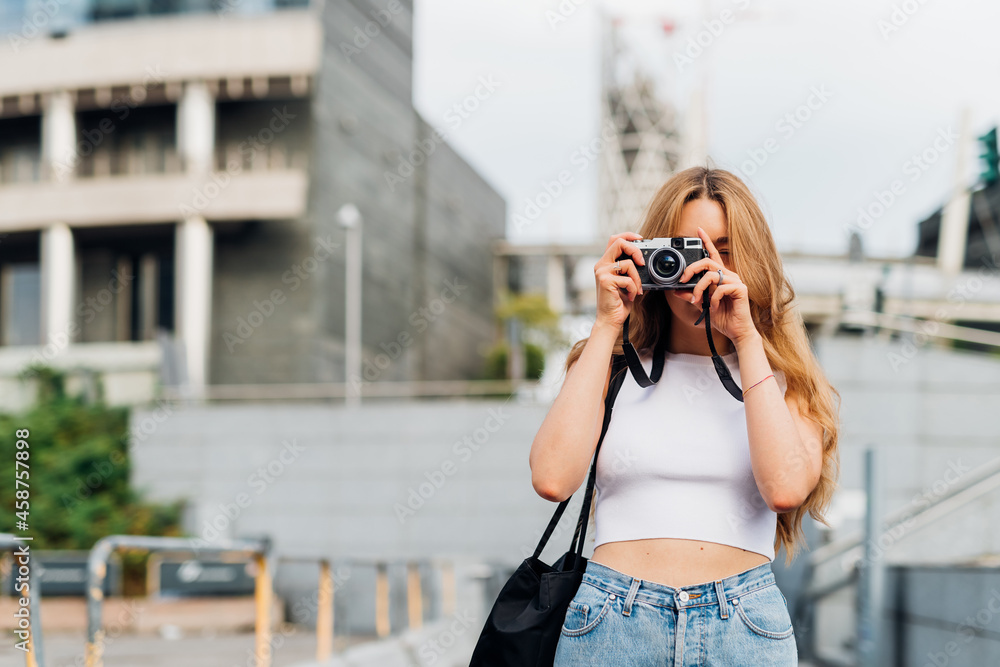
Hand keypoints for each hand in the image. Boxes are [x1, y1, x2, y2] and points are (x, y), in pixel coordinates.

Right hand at [594, 232, 644, 329]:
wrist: (610, 320)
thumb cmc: (619, 302)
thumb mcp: (626, 281)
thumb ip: (630, 269)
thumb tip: (644, 260)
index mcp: (606, 263)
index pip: (614, 239)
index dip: (628, 235)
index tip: (640, 239)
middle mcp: (601, 265)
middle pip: (619, 243)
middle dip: (635, 250)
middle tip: (642, 263)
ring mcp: (602, 272)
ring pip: (628, 263)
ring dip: (637, 278)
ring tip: (636, 289)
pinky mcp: (605, 281)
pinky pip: (628, 279)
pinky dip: (634, 289)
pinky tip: (630, 297)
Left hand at [677, 226, 758, 343]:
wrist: (736, 331)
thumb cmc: (722, 317)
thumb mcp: (701, 305)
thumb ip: (691, 295)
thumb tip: (676, 290)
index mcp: (720, 276)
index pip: (712, 255)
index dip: (706, 241)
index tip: (698, 230)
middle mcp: (728, 275)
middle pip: (707, 261)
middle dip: (691, 269)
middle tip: (682, 280)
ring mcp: (735, 281)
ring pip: (711, 275)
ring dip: (699, 289)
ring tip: (697, 301)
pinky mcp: (740, 289)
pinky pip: (720, 288)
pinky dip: (712, 299)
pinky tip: (713, 308)